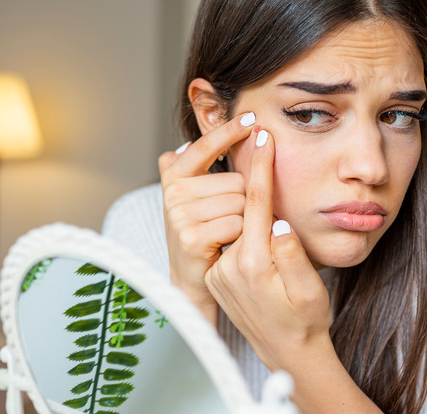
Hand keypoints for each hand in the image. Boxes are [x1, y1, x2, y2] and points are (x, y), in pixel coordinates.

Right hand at [158, 112, 255, 324]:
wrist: (193, 281)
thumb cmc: (204, 234)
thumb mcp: (196, 197)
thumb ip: (197, 167)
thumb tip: (191, 140)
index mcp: (174, 176)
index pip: (205, 146)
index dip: (228, 131)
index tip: (252, 119)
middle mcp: (173, 192)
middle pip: (235, 181)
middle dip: (243, 200)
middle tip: (227, 220)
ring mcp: (179, 214)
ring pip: (239, 202)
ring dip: (243, 220)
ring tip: (227, 234)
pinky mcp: (191, 236)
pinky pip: (236, 223)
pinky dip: (240, 236)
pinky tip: (227, 244)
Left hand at [204, 128, 332, 369]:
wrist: (288, 352)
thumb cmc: (307, 320)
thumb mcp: (310, 289)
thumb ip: (293, 255)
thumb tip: (278, 223)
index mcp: (254, 264)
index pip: (255, 202)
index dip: (260, 166)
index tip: (262, 136)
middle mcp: (230, 267)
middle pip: (240, 208)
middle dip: (251, 180)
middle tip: (257, 146)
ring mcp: (220, 273)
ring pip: (235, 224)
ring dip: (247, 207)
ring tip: (260, 195)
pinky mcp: (217, 277)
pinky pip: (231, 242)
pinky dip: (241, 228)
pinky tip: (256, 230)